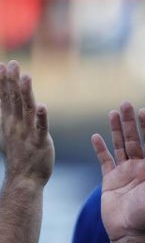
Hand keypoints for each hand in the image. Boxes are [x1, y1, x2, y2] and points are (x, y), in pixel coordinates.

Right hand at [0, 61, 53, 187]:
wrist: (24, 179)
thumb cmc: (20, 155)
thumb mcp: (10, 132)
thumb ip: (9, 115)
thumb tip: (4, 100)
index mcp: (10, 122)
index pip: (5, 97)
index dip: (3, 81)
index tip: (1, 64)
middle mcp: (16, 125)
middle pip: (14, 99)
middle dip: (12, 81)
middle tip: (12, 63)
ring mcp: (28, 133)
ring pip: (27, 109)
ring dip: (26, 93)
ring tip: (26, 77)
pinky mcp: (40, 142)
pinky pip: (41, 128)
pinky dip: (41, 117)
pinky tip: (42, 106)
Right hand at [91, 103, 144, 242]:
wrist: (131, 234)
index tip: (143, 111)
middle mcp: (140, 168)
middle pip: (134, 140)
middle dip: (130, 122)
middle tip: (126, 103)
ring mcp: (125, 173)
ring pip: (120, 146)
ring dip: (117, 130)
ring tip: (113, 112)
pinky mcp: (110, 180)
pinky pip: (105, 161)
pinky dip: (101, 149)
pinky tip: (96, 135)